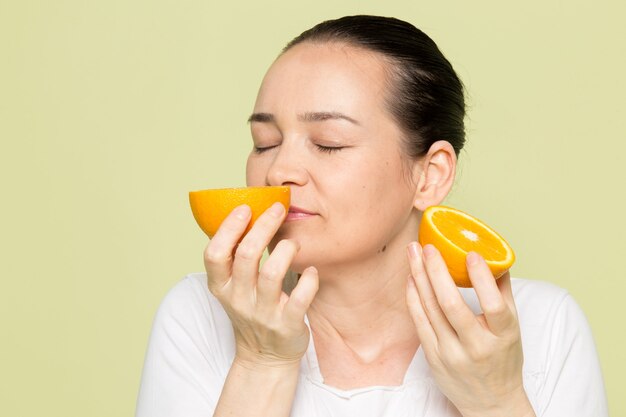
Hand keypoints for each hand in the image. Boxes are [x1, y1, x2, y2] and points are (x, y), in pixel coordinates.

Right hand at [204, 203, 318, 369]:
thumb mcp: (234, 287)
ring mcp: (263, 313)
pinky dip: (309, 279)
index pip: (215, 254)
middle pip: (247, 256)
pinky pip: (300, 298)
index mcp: (222, 287)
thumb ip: (236, 256)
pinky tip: (311, 270)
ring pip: (272, 274)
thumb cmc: (252, 310)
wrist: (265, 357)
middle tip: (278, 209)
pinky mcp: (287, 324)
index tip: (245, 208)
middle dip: (263, 227)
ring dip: (286, 250)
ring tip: (294, 242)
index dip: (228, 228)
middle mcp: (239, 299)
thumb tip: (250, 212)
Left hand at [405, 243, 534, 416]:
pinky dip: (414, 298)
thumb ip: (503, 293)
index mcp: (502, 336)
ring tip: (414, 254)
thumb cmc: (503, 359)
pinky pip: (419, 322)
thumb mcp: (512, 328)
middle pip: (451, 305)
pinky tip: (412, 279)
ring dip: (420, 278)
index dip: (481, 278)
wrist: (491, 402)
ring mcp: (451, 354)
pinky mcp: (433, 358)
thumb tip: (494, 257)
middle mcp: (476, 346)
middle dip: (436, 271)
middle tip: (428, 247)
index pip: (493, 305)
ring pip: (430, 310)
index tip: (470, 253)